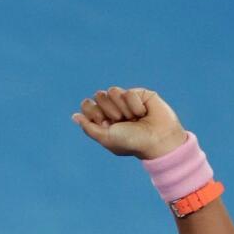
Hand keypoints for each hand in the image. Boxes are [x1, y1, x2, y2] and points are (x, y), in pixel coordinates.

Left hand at [71, 87, 187, 159]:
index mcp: (103, 120)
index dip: (93, 112)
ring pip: (112, 91)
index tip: (104, 123)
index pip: (87, 105)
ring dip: (122, 108)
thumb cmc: (132, 142)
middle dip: (108, 109)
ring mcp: (126, 102)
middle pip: (98, 96)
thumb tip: (74, 116)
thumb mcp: (106, 138)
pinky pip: (128, 92)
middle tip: (120, 121)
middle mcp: (114, 110)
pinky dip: (134, 105)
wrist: (159, 139)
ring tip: (134, 118)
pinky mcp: (139, 94)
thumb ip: (88, 127)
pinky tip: (143, 113)